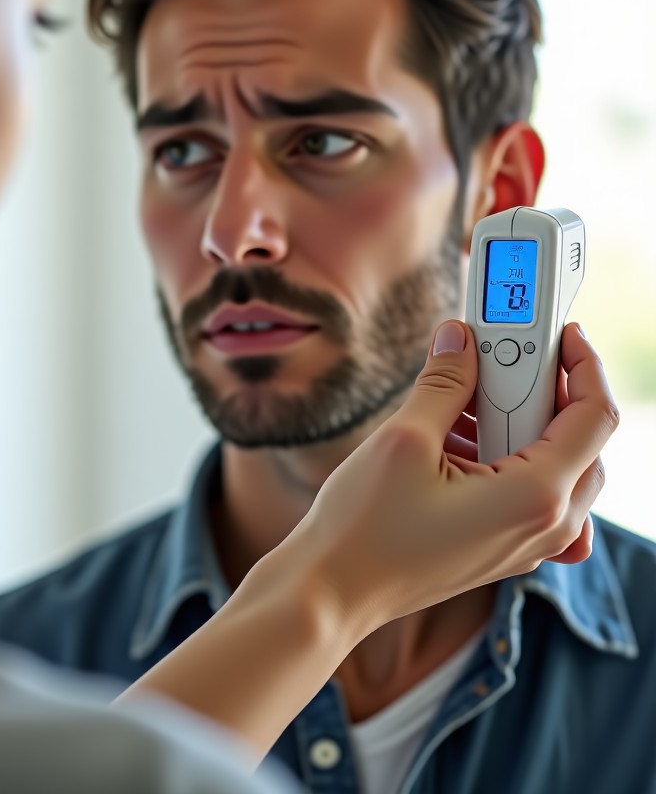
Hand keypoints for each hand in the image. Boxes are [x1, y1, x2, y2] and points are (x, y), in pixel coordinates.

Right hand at [122, 321, 615, 760]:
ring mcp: (523, 543)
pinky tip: (458, 435)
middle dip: (551, 393)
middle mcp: (543, 526)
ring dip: (524, 424)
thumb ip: (444, 383)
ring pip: (557, 468)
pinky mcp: (498, 548)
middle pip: (583, 444)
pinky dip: (508, 455)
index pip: (594, 418)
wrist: (332, 591)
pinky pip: (528, 492)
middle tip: (509, 360)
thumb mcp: (404, 439)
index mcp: (534, 496)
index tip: (561, 334)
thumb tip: (460, 338)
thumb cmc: (365, 527)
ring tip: (472, 395)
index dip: (583, 365)